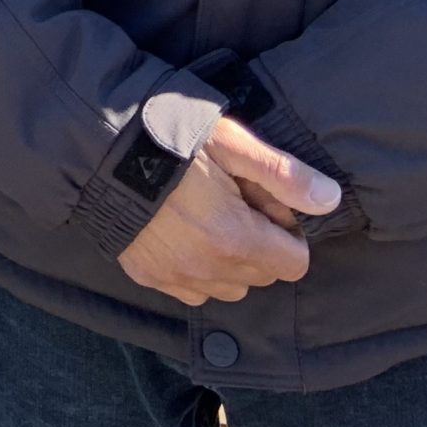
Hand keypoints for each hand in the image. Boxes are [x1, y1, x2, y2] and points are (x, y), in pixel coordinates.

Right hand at [116, 119, 338, 306]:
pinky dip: (197, 269)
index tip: (262, 200)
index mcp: (235, 237)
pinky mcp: (146, 275)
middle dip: (261, 244)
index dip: (287, 230)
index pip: (294, 263)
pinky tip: (181, 232)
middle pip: (263, 277)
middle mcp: (207, 268)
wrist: (96, 146)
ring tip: (208, 216)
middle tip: (233, 200)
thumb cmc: (169, 137)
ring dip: (231, 261)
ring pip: (229, 288)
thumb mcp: (231, 142)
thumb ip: (283, 174)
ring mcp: (174, 275)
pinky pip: (192, 289)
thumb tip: (330, 200)